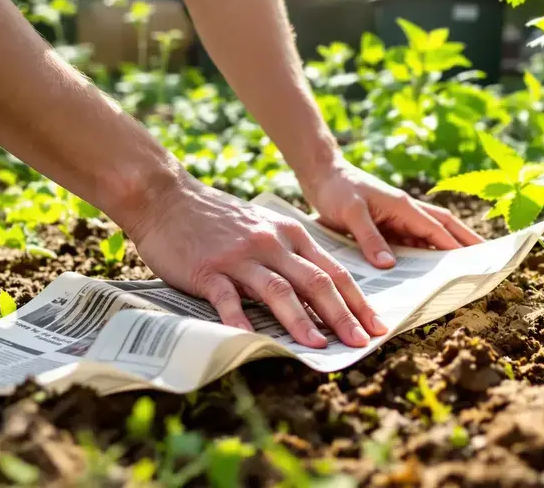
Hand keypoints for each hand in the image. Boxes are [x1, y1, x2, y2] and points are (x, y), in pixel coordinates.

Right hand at [127, 175, 386, 348]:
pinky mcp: (209, 269)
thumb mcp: (263, 227)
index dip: (358, 301)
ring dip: (302, 321)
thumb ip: (288, 253)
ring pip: (279, 290)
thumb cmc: (216, 218)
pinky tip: (252, 338)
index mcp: (289, 234)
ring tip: (320, 347)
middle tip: (362, 343)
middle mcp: (271, 243)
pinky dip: (241, 319)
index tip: (376, 325)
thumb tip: (317, 290)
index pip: (333, 271)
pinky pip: (228, 298)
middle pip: (316, 282)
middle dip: (343, 315)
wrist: (167, 197)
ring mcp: (240, 257)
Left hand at [299, 158, 483, 269]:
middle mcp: (406, 211)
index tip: (477, 261)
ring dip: (448, 249)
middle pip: (444, 227)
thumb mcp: (351, 213)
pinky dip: (424, 253)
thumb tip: (388, 266)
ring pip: (430, 235)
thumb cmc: (337, 189)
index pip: (437, 230)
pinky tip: (428, 270)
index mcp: (403, 205)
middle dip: (466, 242)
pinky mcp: (388, 225)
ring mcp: (398, 218)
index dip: (457, 246)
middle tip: (487, 260)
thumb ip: (369, 237)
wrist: (322, 175)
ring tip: (466, 267)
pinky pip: (411, 241)